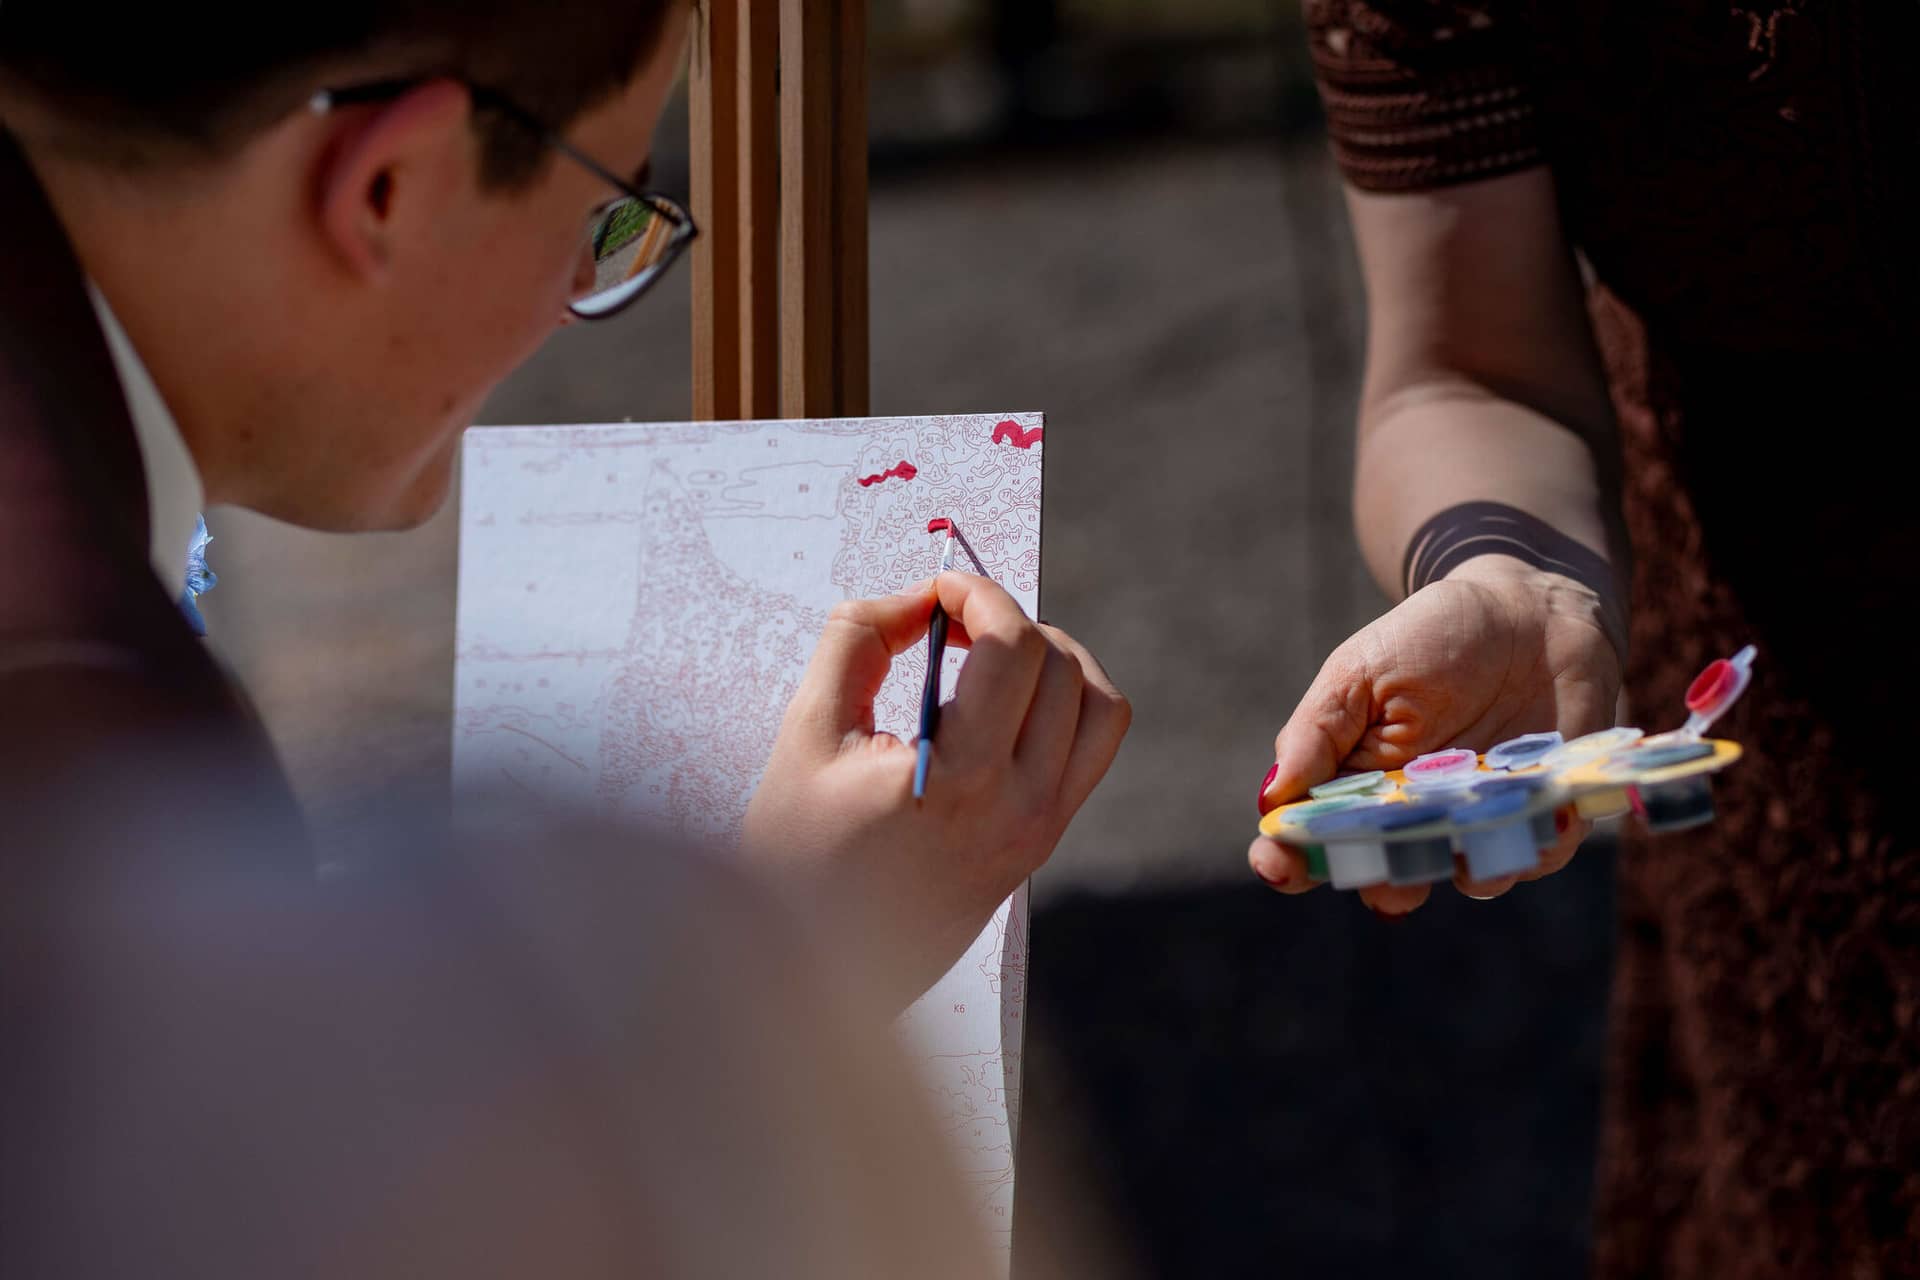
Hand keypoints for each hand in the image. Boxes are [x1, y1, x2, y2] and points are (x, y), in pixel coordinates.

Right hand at [743, 572, 1130, 1005]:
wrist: (816, 968)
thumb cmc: (797, 850)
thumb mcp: (808, 731)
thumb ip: (858, 638)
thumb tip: (923, 596)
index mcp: (959, 782)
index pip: (1015, 649)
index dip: (980, 593)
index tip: (939, 589)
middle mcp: (1019, 809)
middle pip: (1061, 665)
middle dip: (1009, 619)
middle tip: (948, 622)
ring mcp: (1041, 830)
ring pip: (1099, 704)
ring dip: (1052, 658)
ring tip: (988, 657)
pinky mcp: (1044, 843)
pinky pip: (1093, 748)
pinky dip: (1066, 704)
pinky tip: (1003, 702)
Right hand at [1248, 557, 1622, 915]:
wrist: (1529, 610)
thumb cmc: (1430, 635)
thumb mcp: (1361, 670)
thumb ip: (1317, 734)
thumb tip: (1270, 801)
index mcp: (1355, 783)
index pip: (1312, 838)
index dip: (1289, 861)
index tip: (1277, 866)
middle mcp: (1414, 814)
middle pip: (1389, 876)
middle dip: (1385, 884)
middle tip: (1389, 874)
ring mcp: (1478, 817)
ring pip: (1469, 875)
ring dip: (1470, 870)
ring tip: (1474, 843)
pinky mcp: (1540, 812)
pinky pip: (1539, 852)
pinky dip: (1540, 844)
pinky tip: (1548, 810)